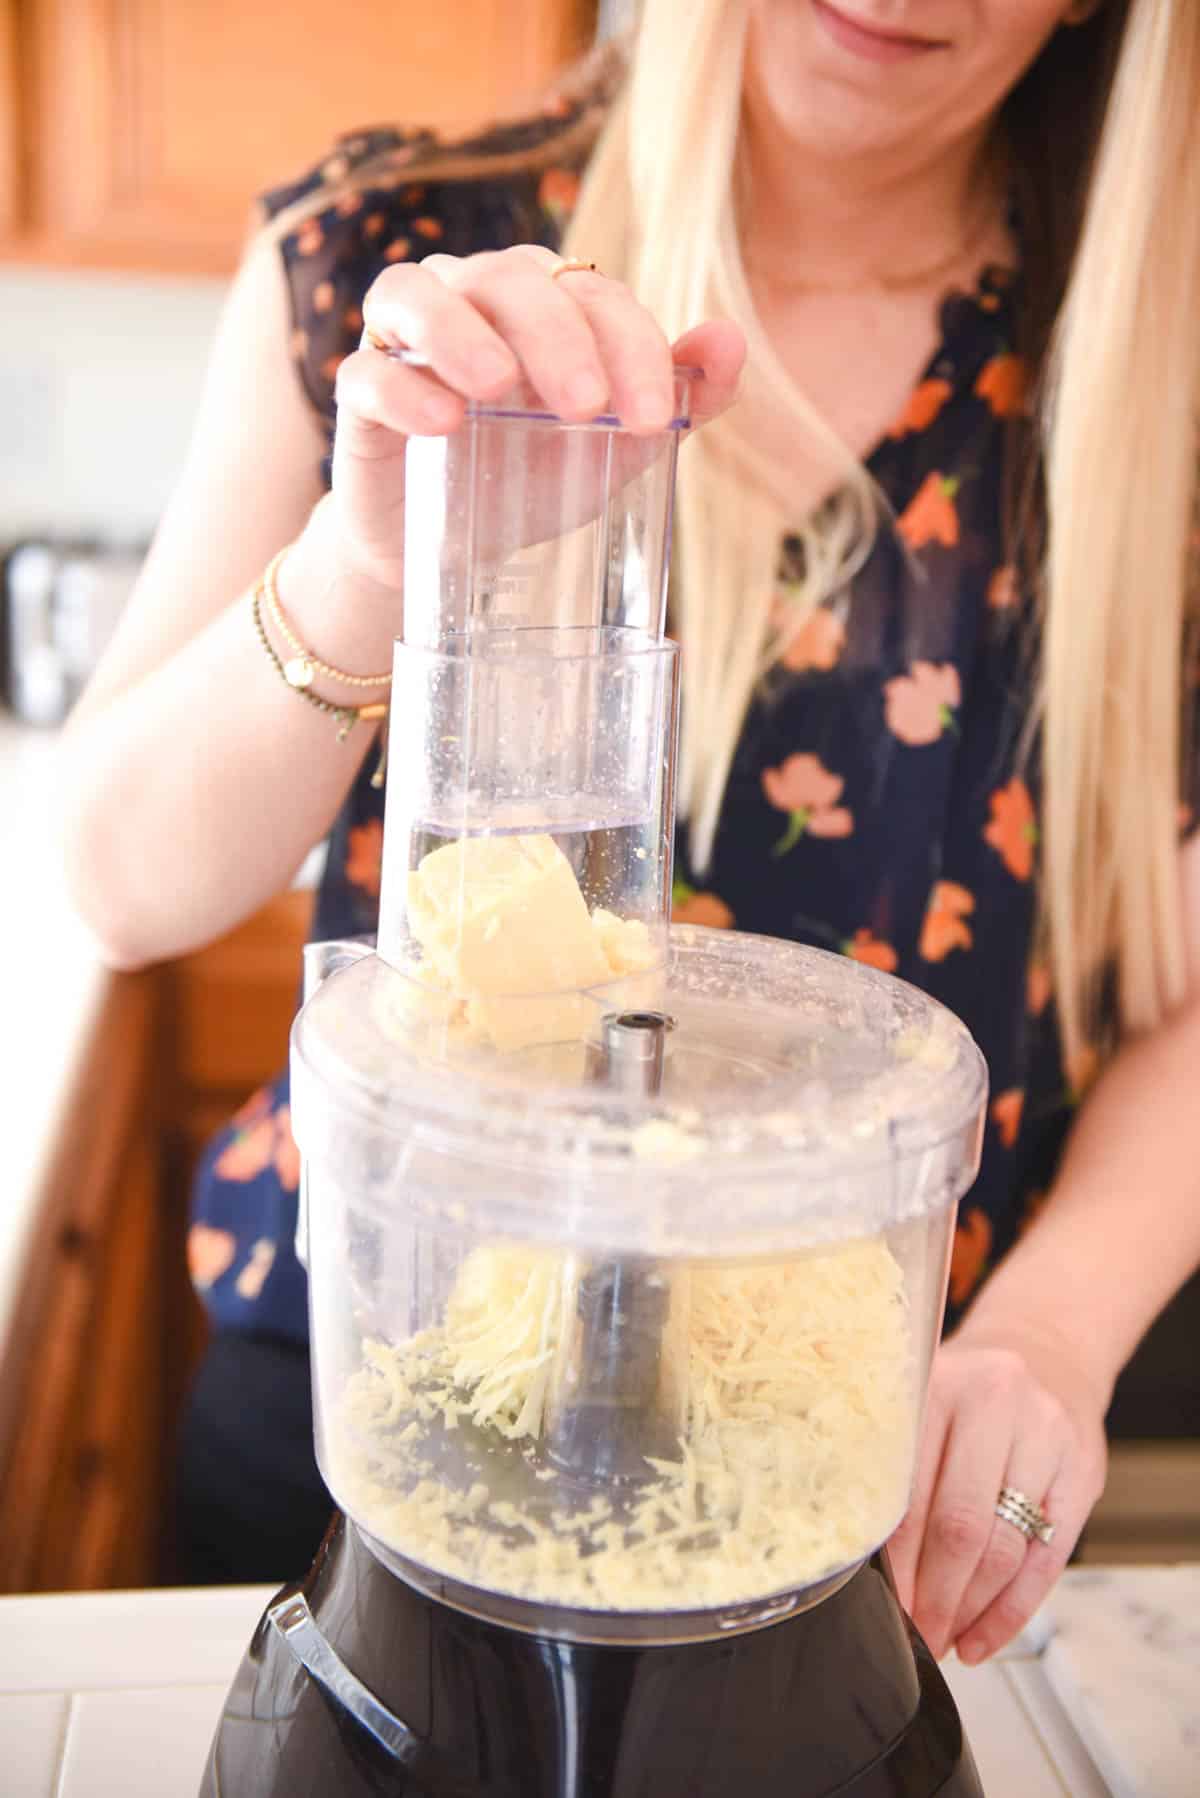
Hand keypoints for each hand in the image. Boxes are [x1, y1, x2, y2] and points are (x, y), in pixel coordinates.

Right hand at [326, 244, 744, 587]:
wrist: (452, 551)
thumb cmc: (534, 480)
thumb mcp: (617, 451)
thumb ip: (678, 400)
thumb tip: (730, 339)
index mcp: (542, 302)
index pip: (591, 293)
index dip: (630, 344)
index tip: (656, 419)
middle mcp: (471, 299)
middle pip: (508, 279)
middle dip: (556, 336)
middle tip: (588, 405)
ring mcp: (406, 342)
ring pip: (418, 293)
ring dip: (461, 332)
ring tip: (498, 388)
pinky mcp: (360, 397)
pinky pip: (367, 372)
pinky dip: (401, 388)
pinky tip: (441, 423)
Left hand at [887, 1324, 1107, 1664]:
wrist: (1046, 1353)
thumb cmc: (967, 1392)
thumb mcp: (922, 1402)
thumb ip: (892, 1462)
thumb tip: (860, 1561)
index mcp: (938, 1386)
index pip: (911, 1492)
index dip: (898, 1563)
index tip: (885, 1607)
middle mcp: (995, 1403)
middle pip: (961, 1525)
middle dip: (936, 1596)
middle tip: (918, 1636)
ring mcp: (1046, 1437)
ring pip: (1006, 1548)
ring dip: (972, 1609)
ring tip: (947, 1640)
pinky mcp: (1083, 1471)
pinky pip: (1048, 1559)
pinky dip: (1013, 1609)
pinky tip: (985, 1635)